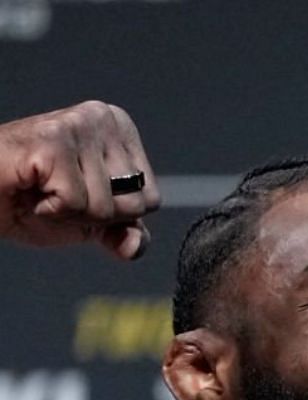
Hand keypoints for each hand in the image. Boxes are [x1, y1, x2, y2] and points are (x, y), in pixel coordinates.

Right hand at [0, 101, 159, 259]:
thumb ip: (123, 232)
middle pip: (133, 204)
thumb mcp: (89, 220)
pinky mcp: (52, 140)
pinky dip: (51, 210)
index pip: (150, 199)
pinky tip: (30, 188)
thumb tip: (134, 247)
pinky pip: (76, 202)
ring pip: (105, 206)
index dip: (113, 214)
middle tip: (55, 194)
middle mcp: (102, 117)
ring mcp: (77, 124)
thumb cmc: (29, 199)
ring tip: (40, 190)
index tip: (76, 194)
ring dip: (68, 213)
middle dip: (92, 215)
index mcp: (119, 128)